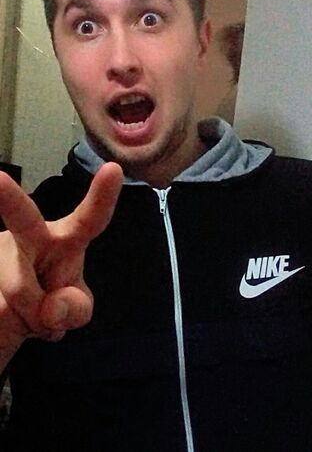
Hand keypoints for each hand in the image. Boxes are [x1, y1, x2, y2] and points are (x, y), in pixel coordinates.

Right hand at [0, 162, 122, 364]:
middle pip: (23, 220)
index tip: (114, 169)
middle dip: (9, 198)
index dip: (102, 197)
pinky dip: (5, 327)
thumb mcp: (74, 311)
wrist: (7, 315)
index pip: (89, 219)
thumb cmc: (49, 303)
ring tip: (23, 314)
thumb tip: (52, 307)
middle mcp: (27, 236)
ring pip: (17, 291)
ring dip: (25, 318)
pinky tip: (4, 315)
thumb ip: (74, 309)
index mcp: (64, 239)